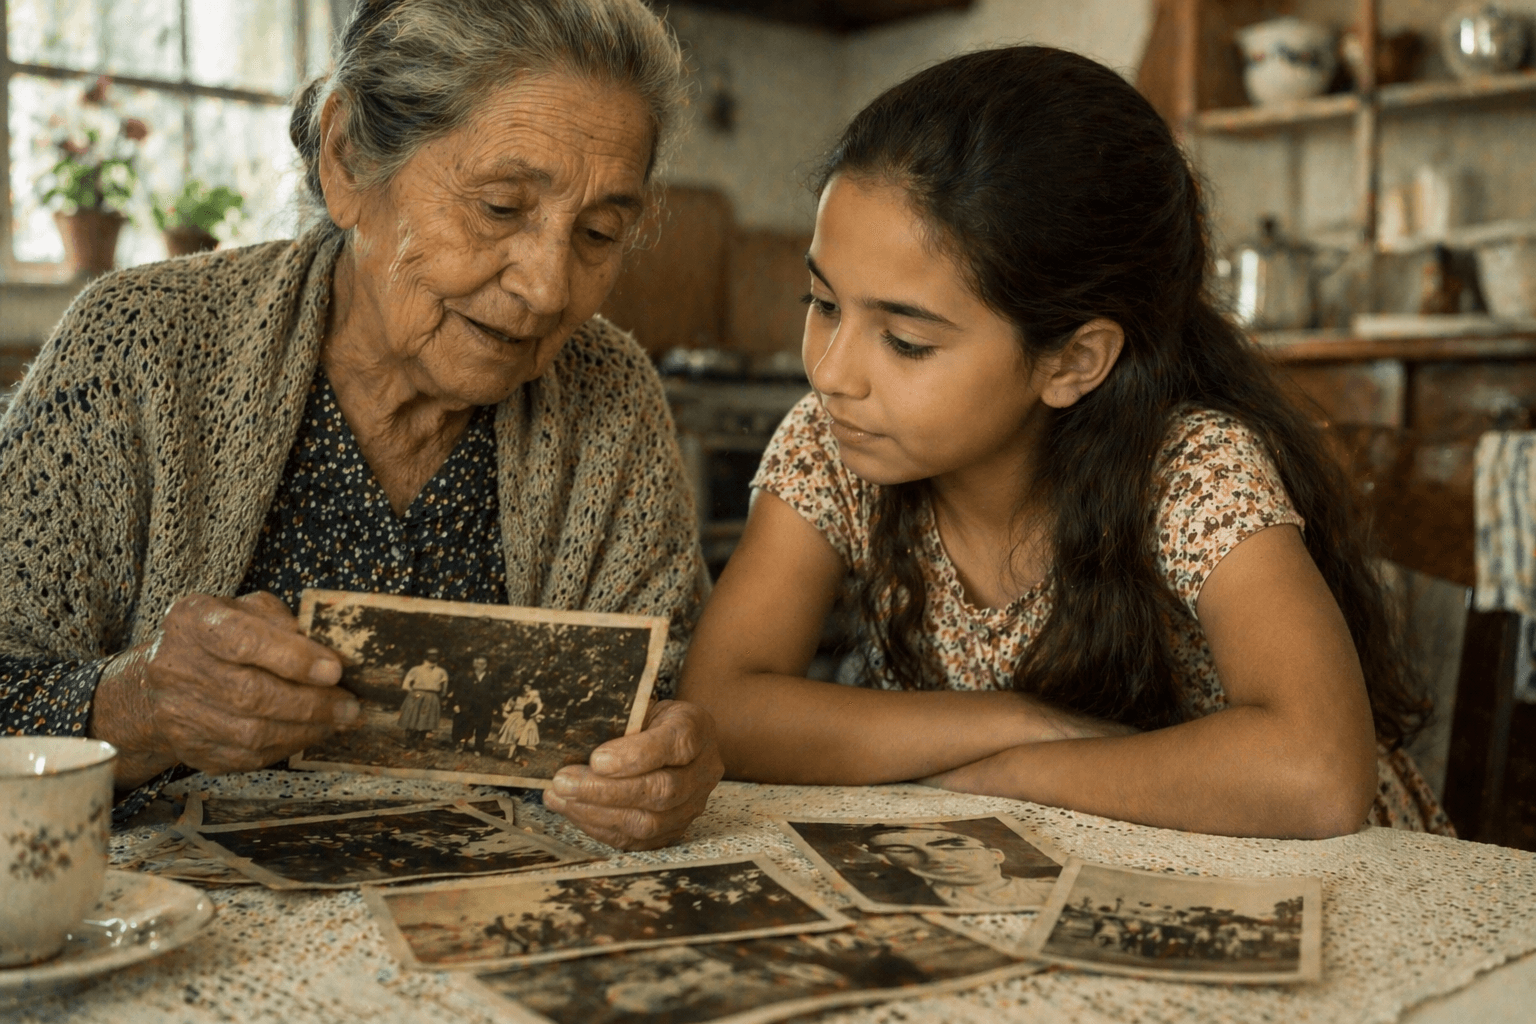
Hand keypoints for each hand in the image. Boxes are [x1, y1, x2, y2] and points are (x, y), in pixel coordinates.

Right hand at [89, 591, 356, 786]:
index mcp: (194, 622)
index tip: (335, 670)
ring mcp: (179, 713)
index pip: (245, 642)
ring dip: (305, 730)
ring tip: (340, 720)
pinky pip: (245, 757)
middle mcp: (177, 667)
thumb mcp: (244, 610)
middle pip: (250, 695)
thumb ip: (282, 622)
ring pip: (250, 733)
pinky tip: (311, 734)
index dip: (293, 658)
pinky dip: (286, 747)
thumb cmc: (218, 637)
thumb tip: (326, 651)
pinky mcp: (190, 748)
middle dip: (311, 703)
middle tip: (350, 705)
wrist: (159, 681)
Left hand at [543, 700, 723, 850]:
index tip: (596, 759)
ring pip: (649, 822)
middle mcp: (703, 770)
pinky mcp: (673, 830)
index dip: (637, 755)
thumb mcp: (637, 705)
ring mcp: (692, 805)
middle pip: (663, 790)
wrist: (668, 740)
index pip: (677, 744)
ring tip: (562, 798)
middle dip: (607, 790)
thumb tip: (570, 742)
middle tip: (565, 782)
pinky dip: (600, 827)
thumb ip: (617, 721)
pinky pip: (637, 840)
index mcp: (697, 728)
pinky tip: (574, 811)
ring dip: (598, 813)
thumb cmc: (647, 719)